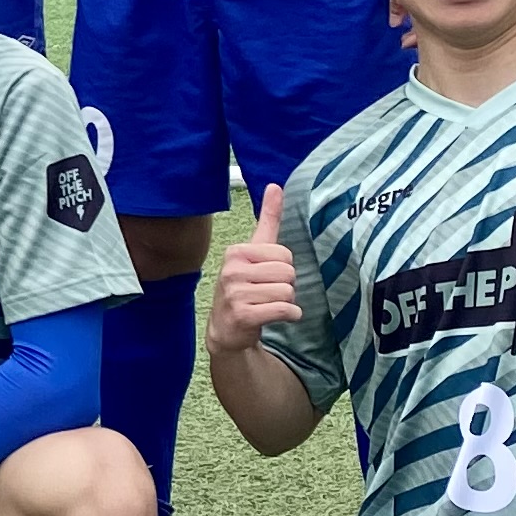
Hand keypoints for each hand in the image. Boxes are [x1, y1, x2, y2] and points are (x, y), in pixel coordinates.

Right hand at [208, 183, 301, 355]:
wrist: (226, 330)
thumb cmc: (244, 287)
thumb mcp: (253, 252)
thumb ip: (267, 220)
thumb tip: (275, 185)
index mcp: (237, 252)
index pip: (284, 254)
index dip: (284, 268)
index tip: (267, 276)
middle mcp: (232, 270)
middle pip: (288, 273)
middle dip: (286, 286)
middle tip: (268, 293)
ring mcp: (235, 293)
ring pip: (288, 292)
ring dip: (287, 303)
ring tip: (269, 305)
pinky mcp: (243, 315)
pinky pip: (284, 310)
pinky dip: (289, 316)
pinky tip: (277, 317)